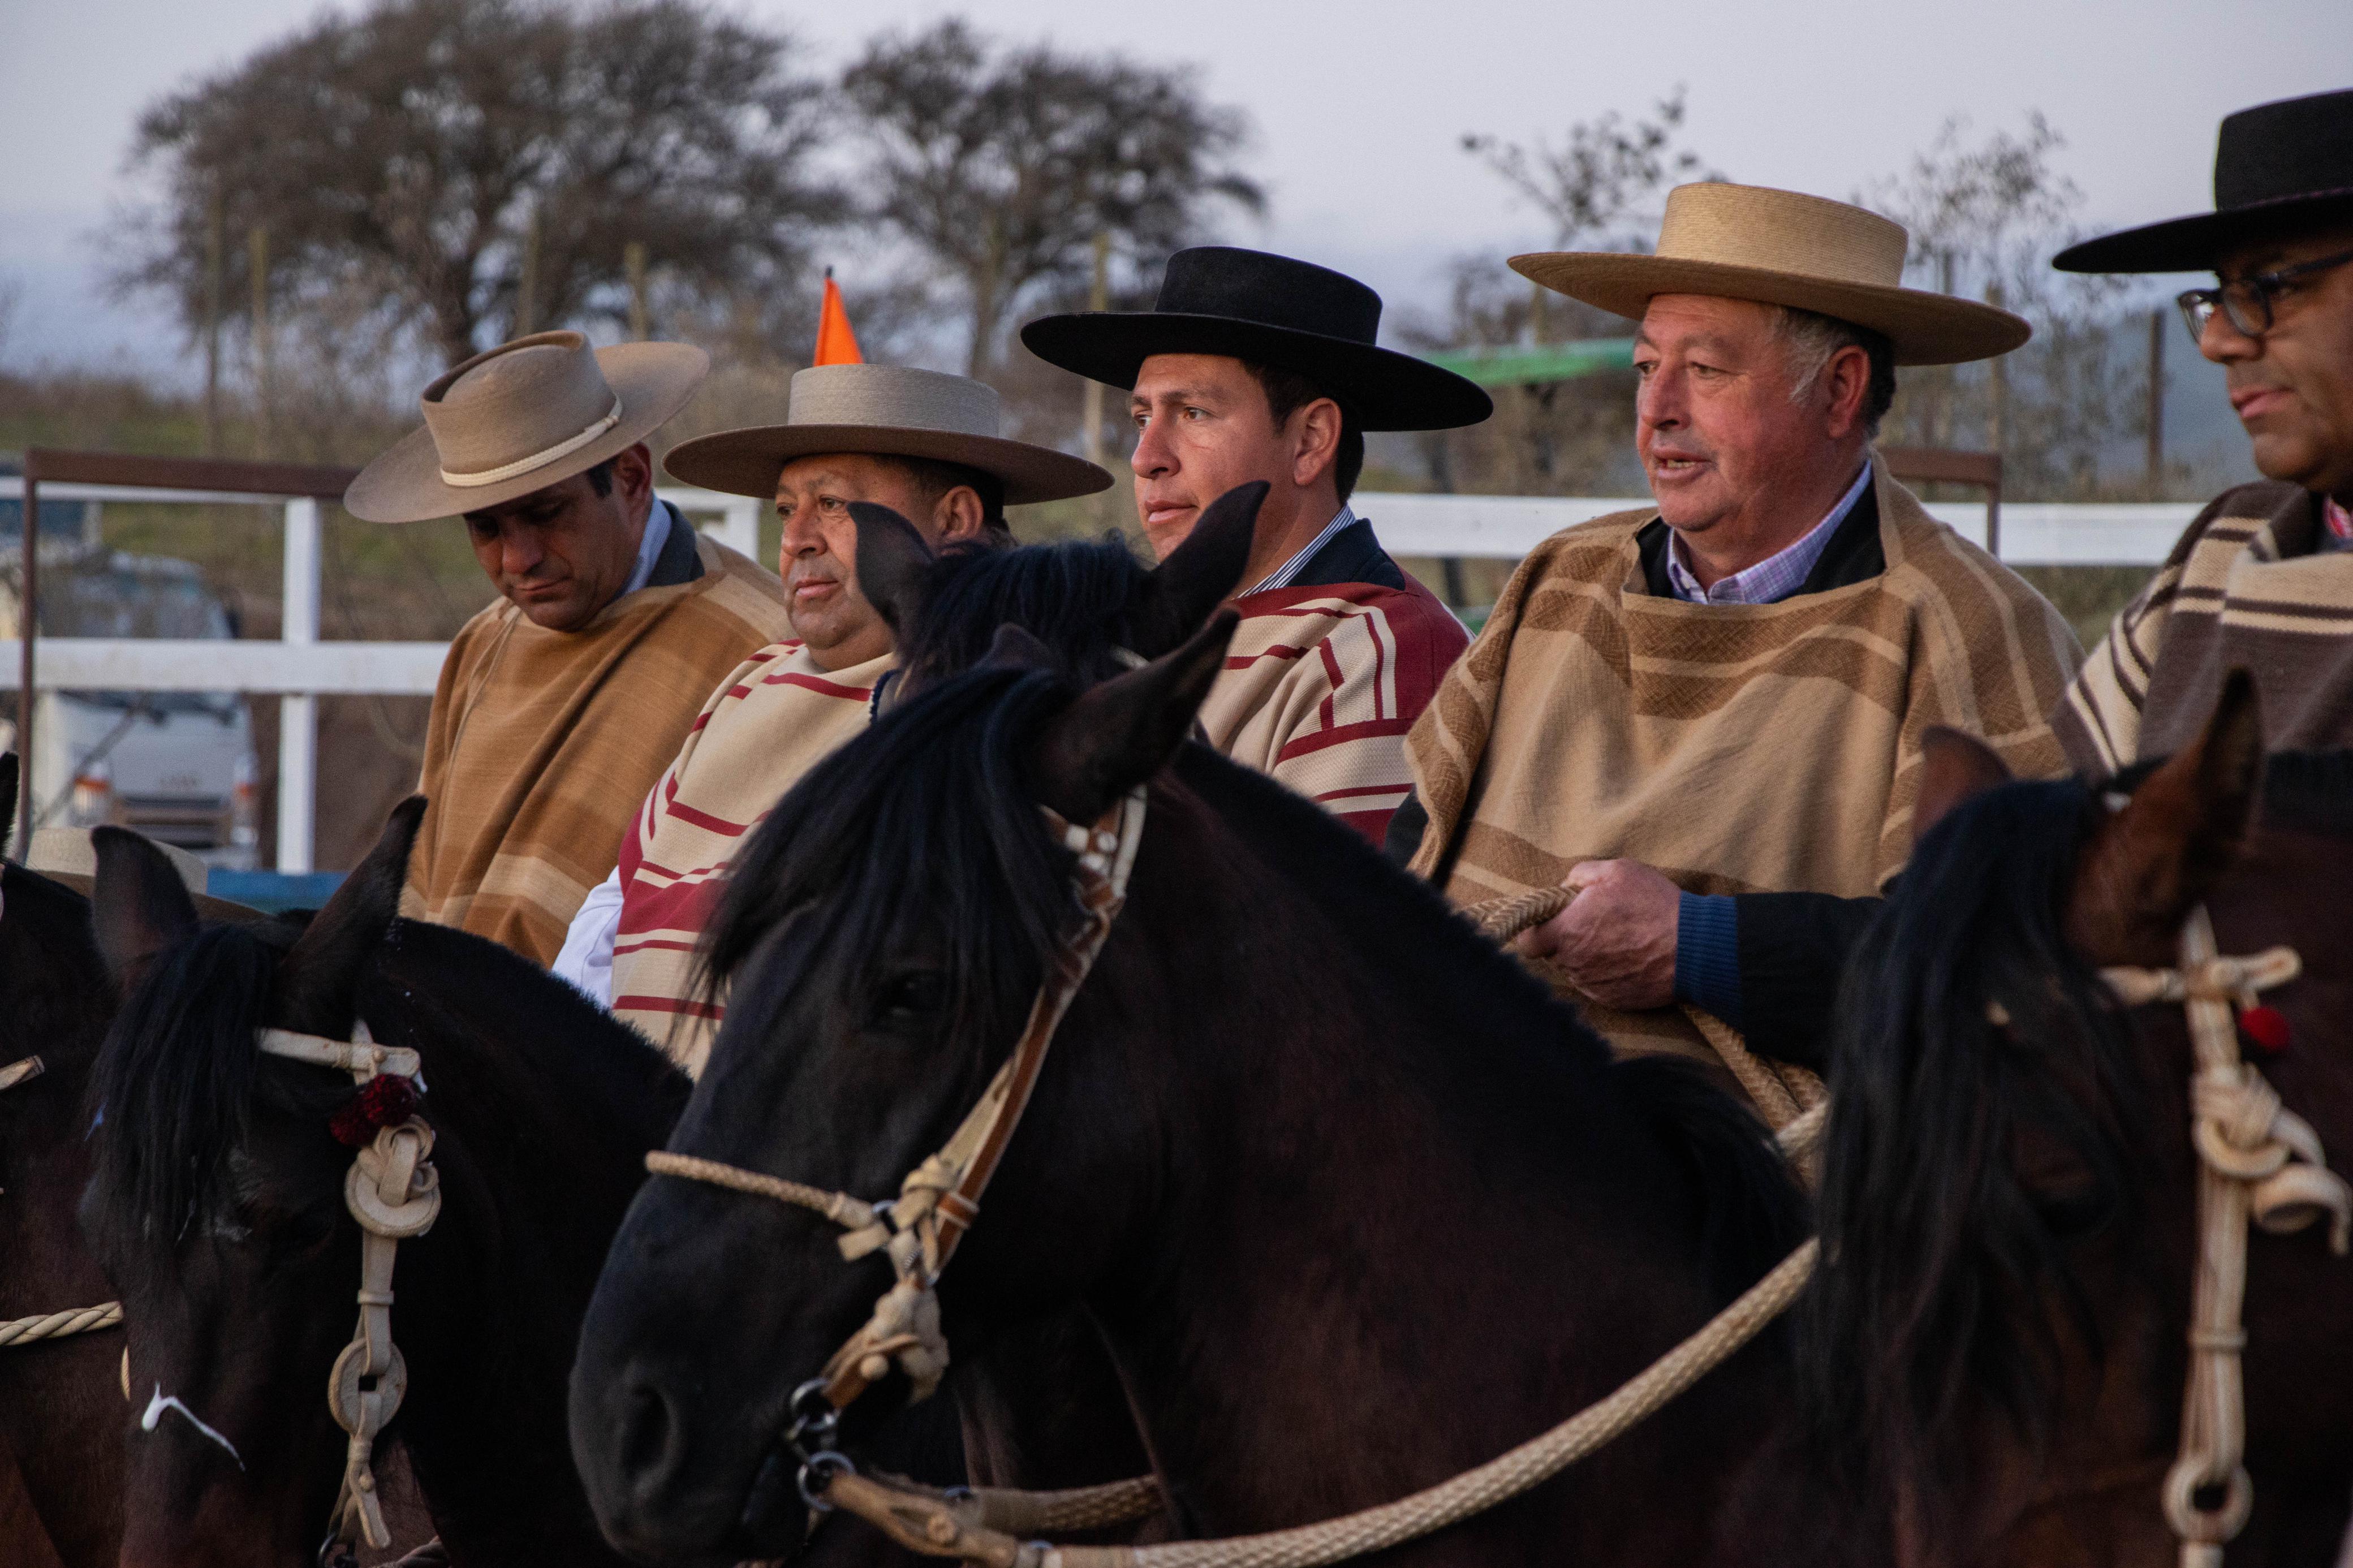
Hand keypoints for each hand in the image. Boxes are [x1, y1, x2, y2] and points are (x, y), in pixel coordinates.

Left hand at [1517, 859, 1679, 1010]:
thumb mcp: (1617, 871)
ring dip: (1587, 956)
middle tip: (1594, 922)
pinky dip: (1606, 973)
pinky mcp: (1613, 1000)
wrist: (1694, 947)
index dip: (1535, 929)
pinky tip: (1628, 958)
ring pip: (1576, 970)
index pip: (1527, 941)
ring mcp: (1593, 986)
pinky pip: (1597, 985)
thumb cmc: (1655, 905)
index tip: (1550, 920)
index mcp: (1567, 932)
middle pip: (1553, 954)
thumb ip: (1579, 875)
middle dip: (1566, 939)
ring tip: (1617, 939)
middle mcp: (1575, 965)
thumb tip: (1564, 887)